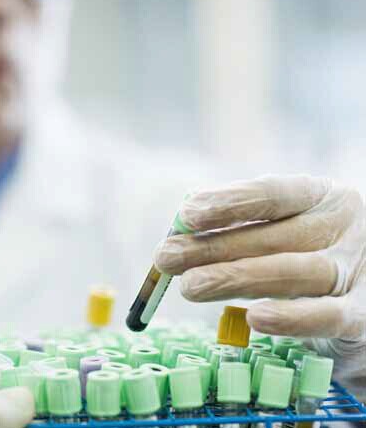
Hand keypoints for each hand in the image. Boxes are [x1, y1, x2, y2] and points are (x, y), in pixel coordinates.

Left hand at [154, 175, 365, 393]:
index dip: (229, 202)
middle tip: (166, 258)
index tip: (186, 215)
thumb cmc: (309, 252)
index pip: (274, 194)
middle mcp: (343, 228)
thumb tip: (184, 222)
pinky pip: (327, 316)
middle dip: (213, 247)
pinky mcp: (363, 315)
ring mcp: (355, 271)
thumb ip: (243, 222)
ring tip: (190, 287)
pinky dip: (291, 317)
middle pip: (273, 236)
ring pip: (292, 273)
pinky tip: (254, 318)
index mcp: (321, 198)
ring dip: (236, 279)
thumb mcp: (284, 227)